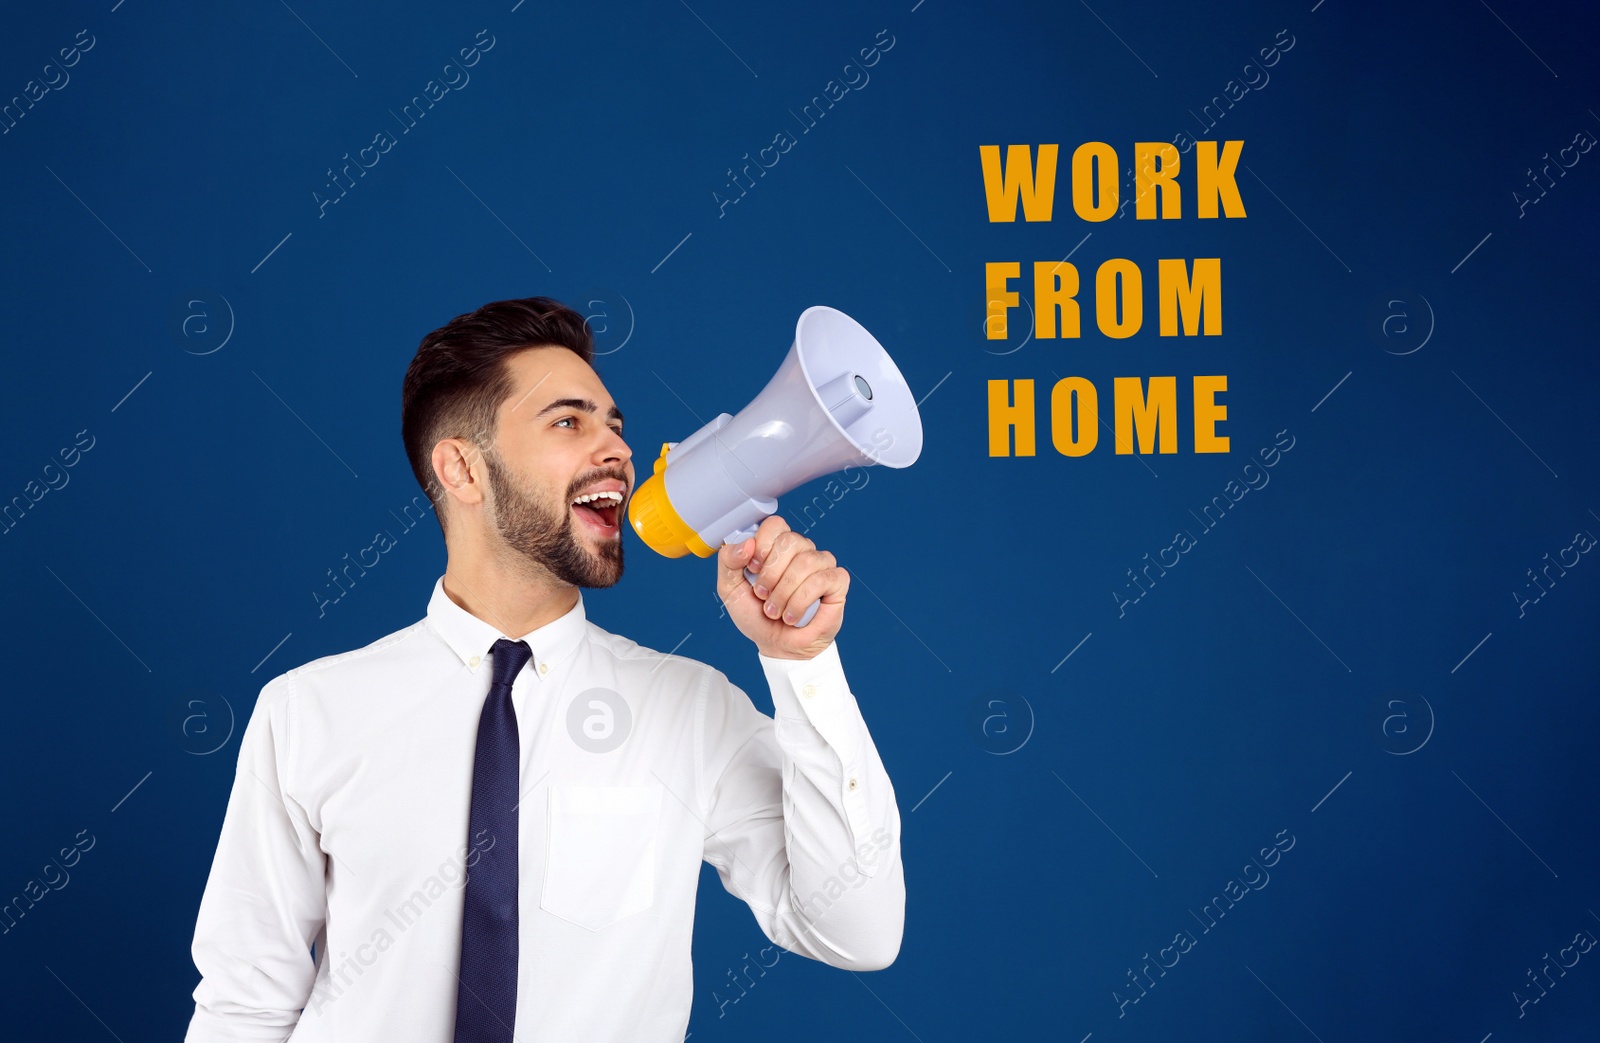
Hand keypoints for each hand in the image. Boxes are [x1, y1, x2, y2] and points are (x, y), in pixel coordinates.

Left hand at [716, 515, 847, 659]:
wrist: (777, 646)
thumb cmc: (757, 616)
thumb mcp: (730, 589)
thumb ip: (728, 561)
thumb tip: (747, 544)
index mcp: (776, 546)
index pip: (775, 524)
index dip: (761, 546)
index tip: (752, 570)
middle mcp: (801, 550)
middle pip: (790, 541)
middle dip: (771, 574)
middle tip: (763, 595)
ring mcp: (821, 563)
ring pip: (805, 562)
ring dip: (784, 593)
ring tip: (776, 611)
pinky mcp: (837, 581)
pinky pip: (822, 579)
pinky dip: (801, 601)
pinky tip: (793, 615)